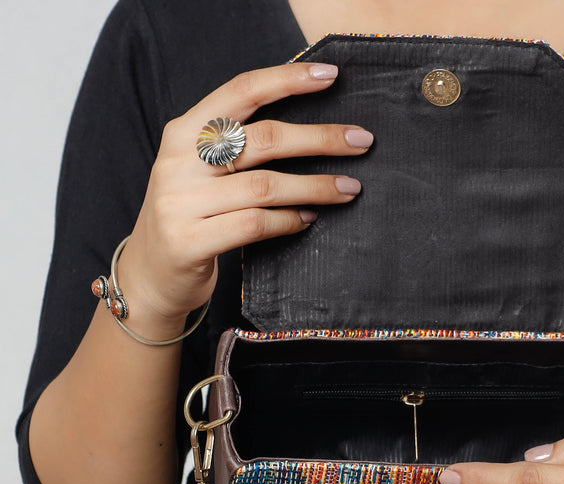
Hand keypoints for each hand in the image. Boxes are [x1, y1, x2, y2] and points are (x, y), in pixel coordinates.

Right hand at [116, 63, 371, 336]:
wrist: (150, 275)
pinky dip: (289, 221)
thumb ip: (237, 150)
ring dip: (315, 186)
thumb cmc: (191, 218)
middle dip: (319, 138)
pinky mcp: (190, 241)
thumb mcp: (201, 173)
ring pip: (265, 186)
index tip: (331, 76)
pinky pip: (255, 225)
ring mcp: (181, 202)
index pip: (240, 92)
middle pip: (262, 138)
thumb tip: (310, 133)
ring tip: (348, 189)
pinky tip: (309, 219)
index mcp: (183, 133)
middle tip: (361, 141)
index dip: (287, 80)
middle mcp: (179, 162)